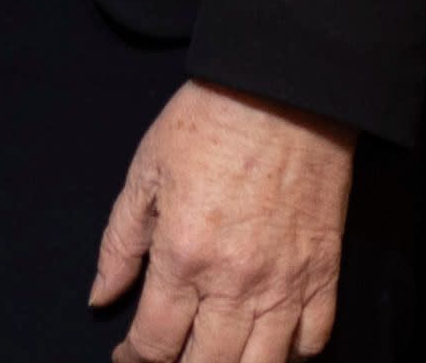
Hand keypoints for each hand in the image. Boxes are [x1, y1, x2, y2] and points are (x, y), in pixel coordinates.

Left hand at [92, 81, 357, 362]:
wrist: (286, 89)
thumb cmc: (209, 122)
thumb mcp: (145, 173)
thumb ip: (120, 243)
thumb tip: (101, 297)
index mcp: (184, 256)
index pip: (155, 342)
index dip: (134, 359)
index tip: (127, 357)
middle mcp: (236, 282)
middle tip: (168, 359)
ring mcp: (286, 283)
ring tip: (214, 356)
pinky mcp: (324, 273)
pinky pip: (314, 340)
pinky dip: (292, 354)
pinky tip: (269, 343)